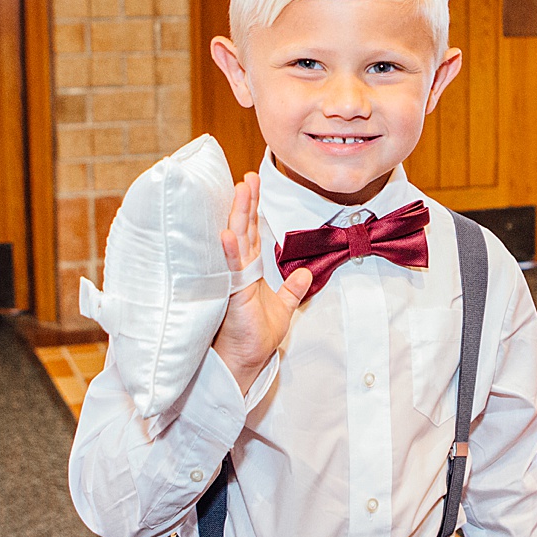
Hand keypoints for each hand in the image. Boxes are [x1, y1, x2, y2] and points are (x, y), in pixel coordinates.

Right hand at [211, 172, 312, 393]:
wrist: (247, 359)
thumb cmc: (257, 336)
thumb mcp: (283, 308)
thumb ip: (292, 289)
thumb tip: (306, 273)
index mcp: (250, 271)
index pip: (253, 233)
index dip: (255, 209)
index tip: (255, 184)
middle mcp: (240, 270)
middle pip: (244, 229)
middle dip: (247, 202)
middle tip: (249, 176)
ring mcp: (233, 279)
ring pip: (237, 241)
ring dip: (239, 215)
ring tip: (240, 190)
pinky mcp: (232, 293)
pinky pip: (232, 268)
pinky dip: (231, 251)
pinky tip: (230, 233)